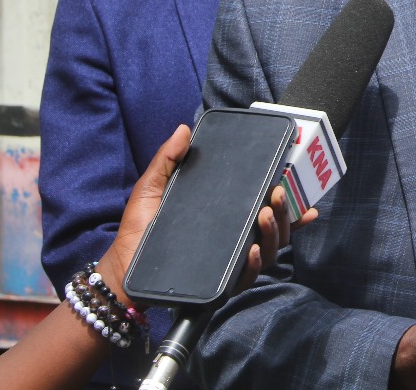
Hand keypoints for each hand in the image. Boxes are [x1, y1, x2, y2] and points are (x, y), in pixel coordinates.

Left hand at [95, 124, 319, 299]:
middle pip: (276, 228)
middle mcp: (235, 241)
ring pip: (269, 251)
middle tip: (277, 193)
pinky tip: (252, 250)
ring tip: (265, 214)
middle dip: (285, 210)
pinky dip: (255, 264)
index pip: (266, 208)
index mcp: (228, 218)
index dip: (289, 201)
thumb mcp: (152, 189)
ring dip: (274, 232)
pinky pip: (247, 277)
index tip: (295, 184)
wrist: (121, 270)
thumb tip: (183, 129)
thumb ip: (167, 159)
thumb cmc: (138, 231)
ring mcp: (230, 263)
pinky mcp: (219, 285)